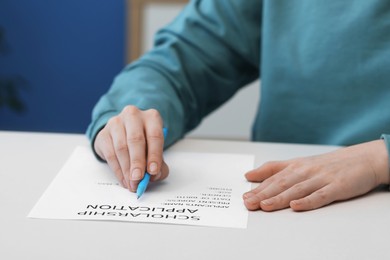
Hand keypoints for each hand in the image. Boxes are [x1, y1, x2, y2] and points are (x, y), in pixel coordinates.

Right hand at [93, 105, 168, 191]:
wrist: (122, 133)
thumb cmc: (144, 142)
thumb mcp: (155, 150)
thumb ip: (159, 164)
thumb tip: (155, 175)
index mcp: (151, 118)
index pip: (155, 136)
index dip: (154, 155)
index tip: (153, 171)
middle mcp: (134, 116)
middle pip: (136, 140)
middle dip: (137, 162)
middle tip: (138, 178)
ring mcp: (116, 123)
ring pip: (121, 148)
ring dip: (126, 169)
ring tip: (132, 184)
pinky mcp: (103, 134)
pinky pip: (110, 154)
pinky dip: (117, 170)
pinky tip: (124, 179)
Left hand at [243, 140, 388, 211]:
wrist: (362, 159)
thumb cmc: (328, 164)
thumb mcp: (299, 163)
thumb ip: (273, 169)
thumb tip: (249, 175)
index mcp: (296, 166)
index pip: (273, 177)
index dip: (258, 187)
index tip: (244, 196)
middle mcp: (305, 171)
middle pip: (282, 183)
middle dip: (263, 194)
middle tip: (249, 203)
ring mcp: (321, 178)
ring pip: (297, 190)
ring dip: (280, 198)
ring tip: (265, 205)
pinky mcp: (336, 187)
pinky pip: (321, 195)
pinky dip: (308, 201)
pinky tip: (296, 206)